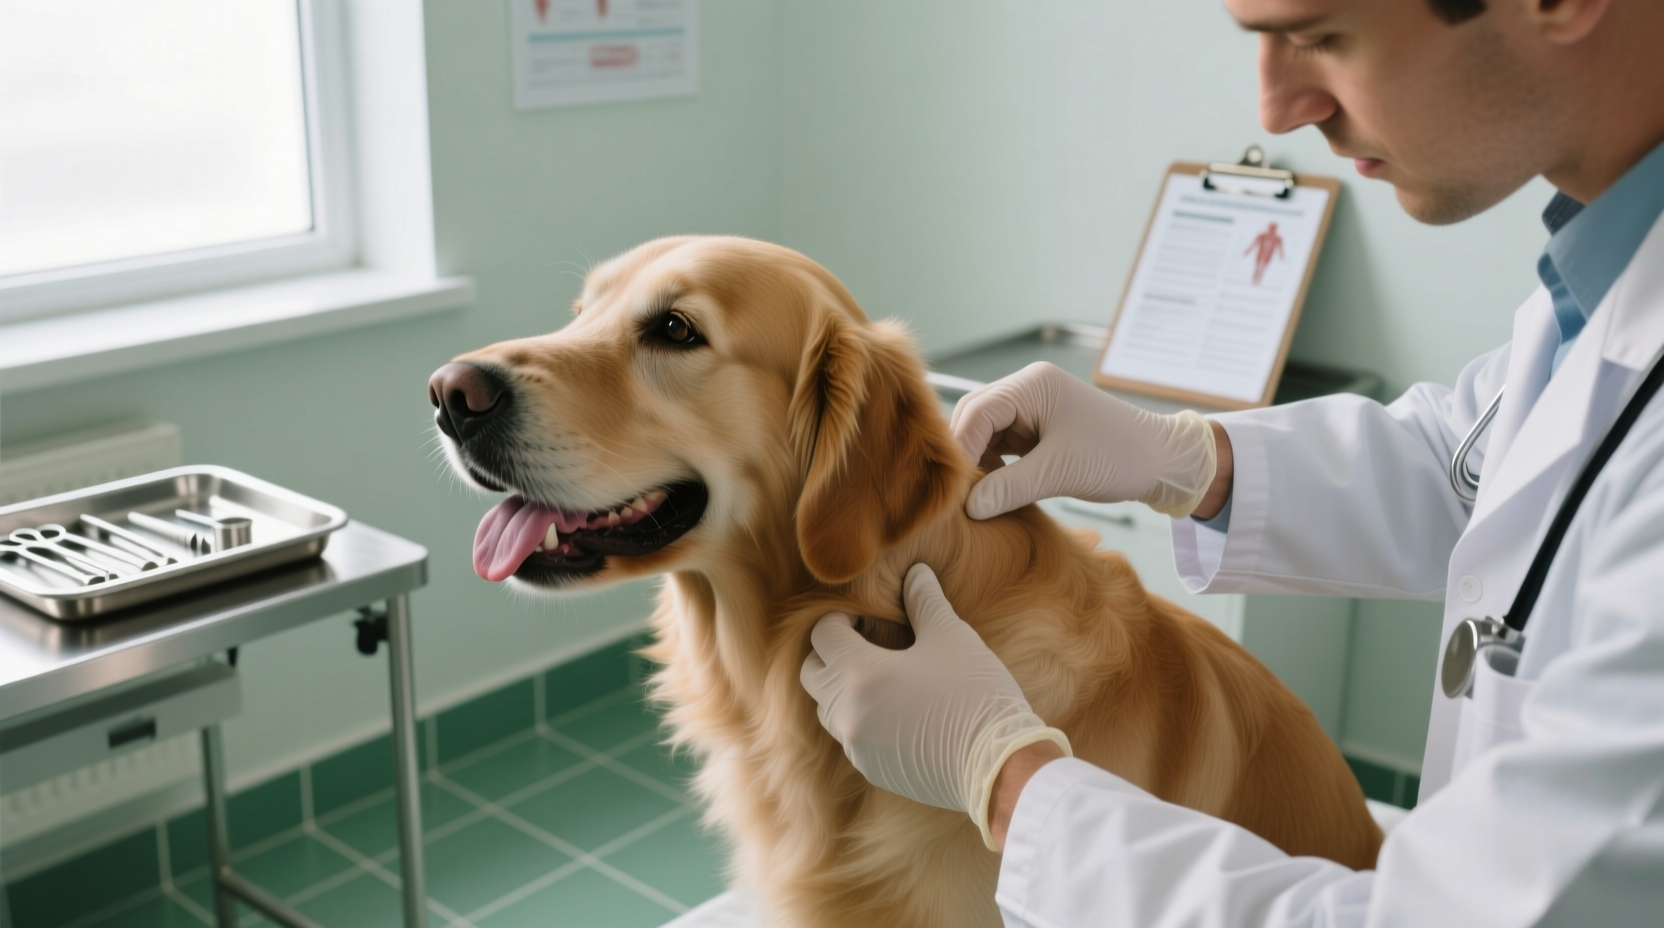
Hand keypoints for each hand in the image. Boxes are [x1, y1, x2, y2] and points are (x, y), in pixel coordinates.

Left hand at [800, 564, 1071, 848]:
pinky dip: (859, 717)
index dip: (841, 618)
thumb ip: (924, 601)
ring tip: (881, 674)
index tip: (866, 617)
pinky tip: (896, 708)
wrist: (1001, 767)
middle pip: (812, 673)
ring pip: (826, 708)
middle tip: (866, 641)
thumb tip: (915, 572)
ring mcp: (856, 746)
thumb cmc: (976, 695)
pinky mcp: (872, 768)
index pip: (822, 635)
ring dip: (841, 687)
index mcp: (858, 675)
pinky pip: (849, 735)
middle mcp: (846, 714)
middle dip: (831, 652)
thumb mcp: (952, 637)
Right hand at [951, 361, 1218, 519]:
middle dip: (964, 454)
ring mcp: (1032, 409)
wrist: (1162, 460)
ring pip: (984, 432)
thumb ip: (1010, 488)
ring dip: (977, 462)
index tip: (953, 489)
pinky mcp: (1038, 429)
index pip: (976, 411)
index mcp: (1032, 385)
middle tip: (957, 494)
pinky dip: (993, 466)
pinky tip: (994, 490)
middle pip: (973, 418)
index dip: (960, 449)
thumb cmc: (1118, 456)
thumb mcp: (1060, 473)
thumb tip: (967, 507)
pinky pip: (1001, 444)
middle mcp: (1028, 390)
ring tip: (974, 496)